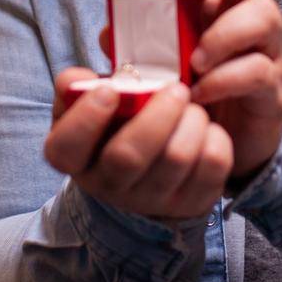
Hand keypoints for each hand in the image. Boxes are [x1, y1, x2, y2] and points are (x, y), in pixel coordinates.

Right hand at [44, 68, 232, 221]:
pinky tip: (206, 127)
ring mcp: (150, 199)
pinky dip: (215, 137)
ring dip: (191, 120)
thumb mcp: (87, 107)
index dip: (87, 118)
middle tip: (175, 89)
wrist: (145, 171)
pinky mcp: (190, 202)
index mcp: (75, 158)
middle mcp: (108, 184)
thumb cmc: (113, 126)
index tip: (109, 90)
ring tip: (192, 104)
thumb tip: (78, 79)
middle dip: (156, 115)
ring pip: (176, 159)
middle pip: (128, 156)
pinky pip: (213, 166)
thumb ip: (77, 87)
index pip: (66, 148)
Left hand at [115, 0, 281, 179]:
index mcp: (212, 2)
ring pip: (266, 14)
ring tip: (192, 62)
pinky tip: (198, 95)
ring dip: (223, 33)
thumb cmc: (186, 93)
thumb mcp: (154, 68)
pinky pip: (259, 70)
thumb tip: (110, 33)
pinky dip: (225, 80)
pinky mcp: (272, 88)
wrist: (218, 150)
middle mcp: (244, 15)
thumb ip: (134, 49)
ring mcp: (264, 50)